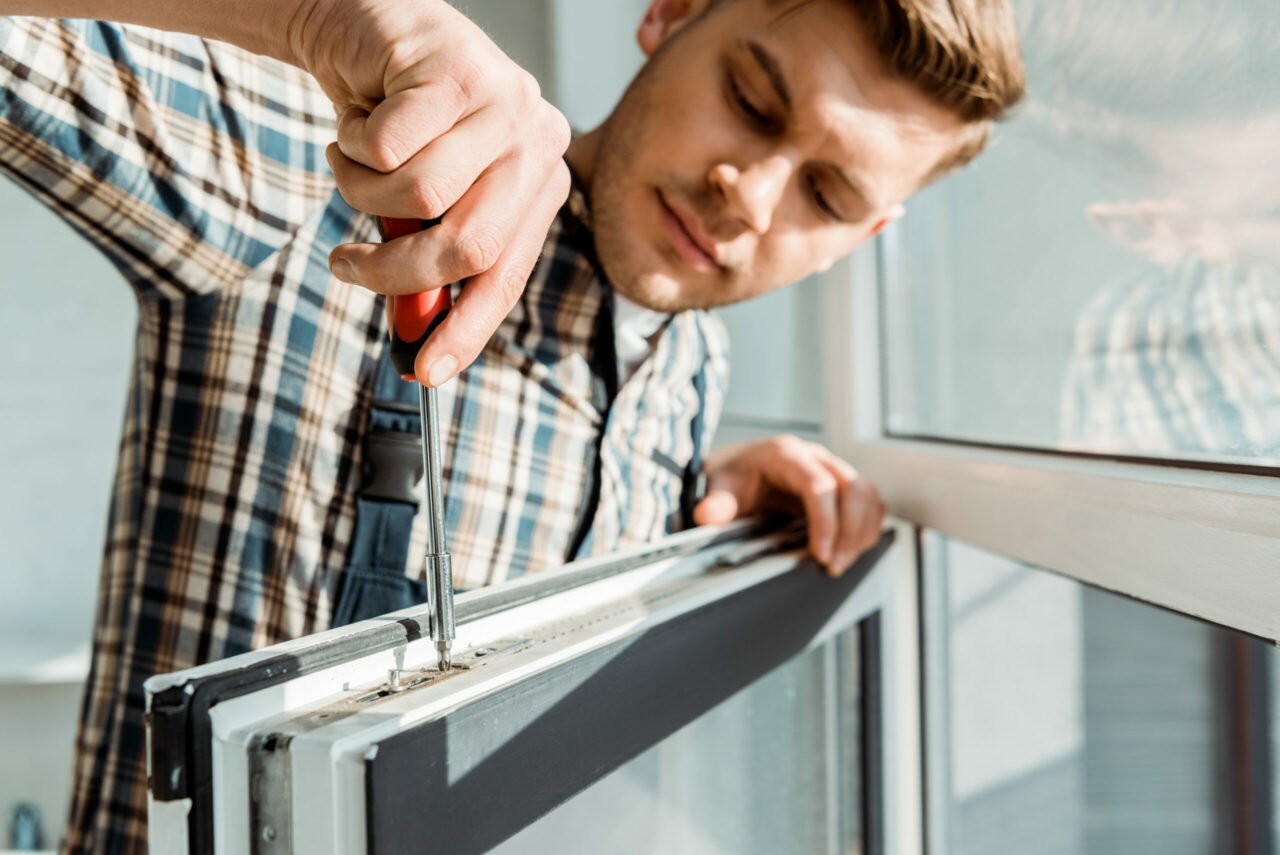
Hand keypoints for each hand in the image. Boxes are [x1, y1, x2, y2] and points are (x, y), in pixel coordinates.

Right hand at [290, 0, 571, 384]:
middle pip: (467, 245)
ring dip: (361, 190)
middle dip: (396, 271)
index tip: (426, 371)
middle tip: (348, 265)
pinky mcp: (459, 69)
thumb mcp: (422, 200)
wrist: (363, 27)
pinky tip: (359, 118)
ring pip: (417, 196)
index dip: (466, 328)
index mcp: (542, 183)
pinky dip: (349, 146)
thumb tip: (417, 335)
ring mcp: (506, 101)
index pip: (508, 275)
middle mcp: (538, 141)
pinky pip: (385, 149)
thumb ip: (429, 259)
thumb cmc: (396, 122)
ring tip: (356, 159)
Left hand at [693, 436, 885, 576]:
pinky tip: (850, 551)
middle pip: (854, 488)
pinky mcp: (843, 484)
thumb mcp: (720, 488)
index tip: (820, 554)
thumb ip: (716, 503)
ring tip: (841, 564)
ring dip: (862, 532)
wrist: (740, 468)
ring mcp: (833, 468)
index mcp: (786, 455)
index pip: (819, 484)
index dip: (825, 521)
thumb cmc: (733, 477)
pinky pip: (870, 502)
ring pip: (868, 495)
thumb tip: (707, 516)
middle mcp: (816, 457)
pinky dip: (867, 528)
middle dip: (849, 531)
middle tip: (833, 566)